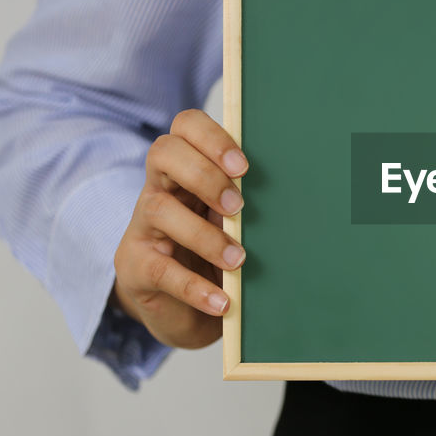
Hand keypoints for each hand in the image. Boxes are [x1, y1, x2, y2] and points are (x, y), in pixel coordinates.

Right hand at [113, 109, 247, 348]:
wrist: (180, 308)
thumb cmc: (213, 255)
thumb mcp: (231, 224)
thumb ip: (247, 201)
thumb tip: (302, 188)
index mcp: (185, 170)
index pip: (185, 127)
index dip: (212, 138)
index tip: (243, 167)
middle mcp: (158, 189)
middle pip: (163, 153)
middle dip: (204, 175)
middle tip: (239, 206)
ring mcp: (141, 227)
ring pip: (159, 209)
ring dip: (205, 235)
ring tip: (239, 260)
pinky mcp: (134, 267)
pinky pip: (161, 271)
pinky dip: (195, 287)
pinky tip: (222, 301)